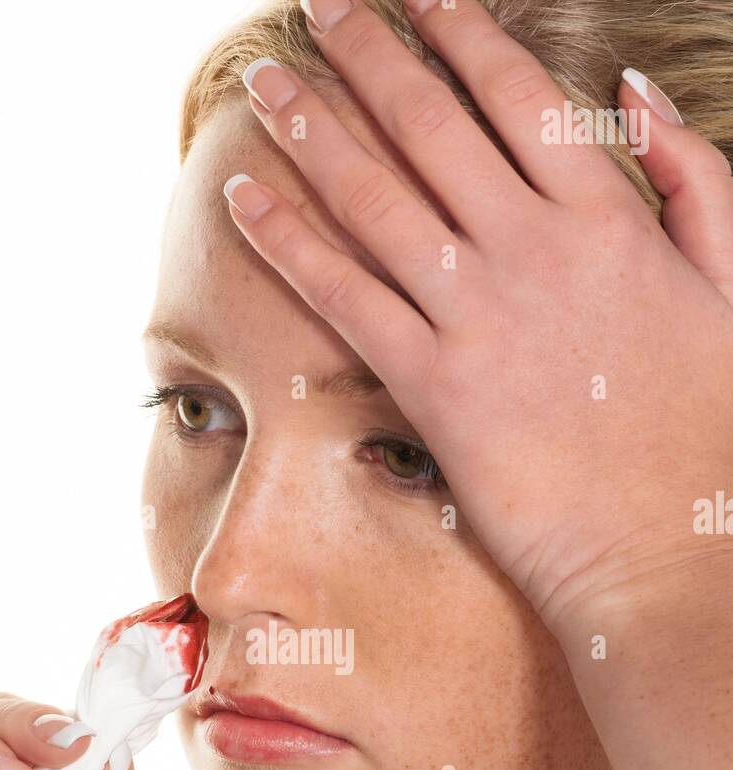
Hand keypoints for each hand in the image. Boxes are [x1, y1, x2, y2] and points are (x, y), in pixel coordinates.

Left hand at [224, 0, 732, 635]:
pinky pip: (344, 296)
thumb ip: (692, 181)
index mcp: (611, 220)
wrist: (669, 553)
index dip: (460, 35)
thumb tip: (631, 90)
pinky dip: (288, 240)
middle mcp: (534, 251)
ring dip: (312, 128)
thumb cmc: (711, 435)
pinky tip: (245, 196)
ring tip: (268, 80)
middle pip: (430, 127)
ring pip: (375, 198)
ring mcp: (478, 318)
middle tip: (320, 7)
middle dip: (368, 54)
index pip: (519, 98)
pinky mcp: (433, 389)